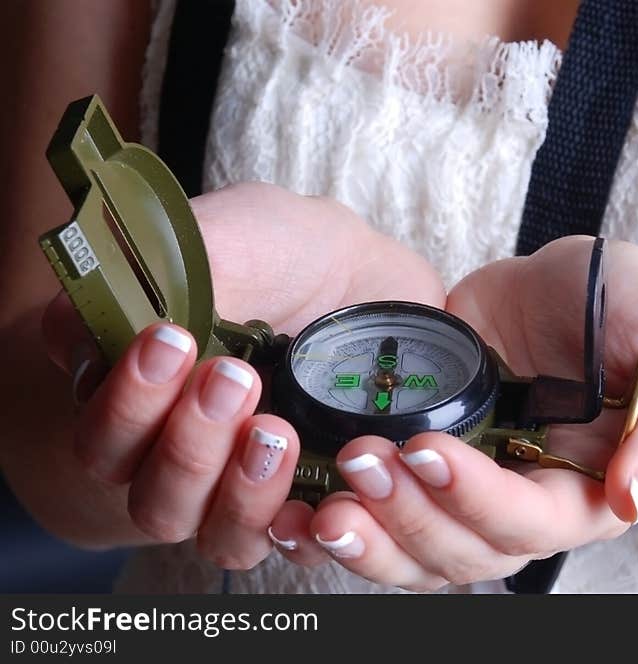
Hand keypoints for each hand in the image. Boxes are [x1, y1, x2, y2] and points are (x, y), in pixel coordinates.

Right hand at [42, 182, 445, 567]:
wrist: (376, 280)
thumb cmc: (292, 255)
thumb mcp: (237, 236)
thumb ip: (167, 271)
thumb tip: (83, 320)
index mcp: (143, 381)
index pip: (97, 421)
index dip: (122, 396)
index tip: (169, 338)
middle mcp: (176, 439)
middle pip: (143, 487)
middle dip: (183, 440)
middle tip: (232, 376)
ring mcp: (236, 479)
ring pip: (200, 528)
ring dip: (233, 490)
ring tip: (274, 431)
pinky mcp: (298, 499)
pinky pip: (276, 546)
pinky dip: (290, 529)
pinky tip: (313, 493)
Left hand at [298, 236, 637, 590]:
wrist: (576, 288)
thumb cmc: (635, 314)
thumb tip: (634, 498)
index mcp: (581, 492)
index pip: (527, 524)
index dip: (475, 500)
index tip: (429, 448)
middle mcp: (518, 501)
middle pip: (460, 552)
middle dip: (407, 518)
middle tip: (362, 462)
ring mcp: (465, 482)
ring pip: (412, 551)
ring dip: (367, 538)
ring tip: (322, 503)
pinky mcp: (421, 451)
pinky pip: (380, 512)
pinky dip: (339, 524)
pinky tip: (297, 511)